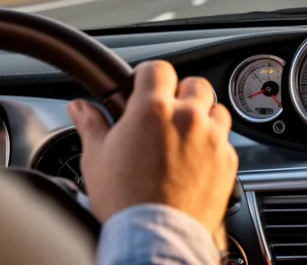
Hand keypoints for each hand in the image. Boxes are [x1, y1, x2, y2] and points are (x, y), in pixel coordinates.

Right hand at [66, 60, 237, 233]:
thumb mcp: (96, 158)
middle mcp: (187, 118)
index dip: (149, 77)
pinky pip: (225, 142)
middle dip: (180, 95)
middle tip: (165, 115)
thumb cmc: (124, 201)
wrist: (154, 238)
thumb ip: (91, 125)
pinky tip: (197, 161)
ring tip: (184, 137)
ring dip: (203, 117)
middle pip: (194, 85)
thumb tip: (79, 107)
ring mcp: (212, 139)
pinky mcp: (227, 162)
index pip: (158, 68)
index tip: (143, 88)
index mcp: (152, 109)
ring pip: (216, 111)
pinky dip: (214, 146)